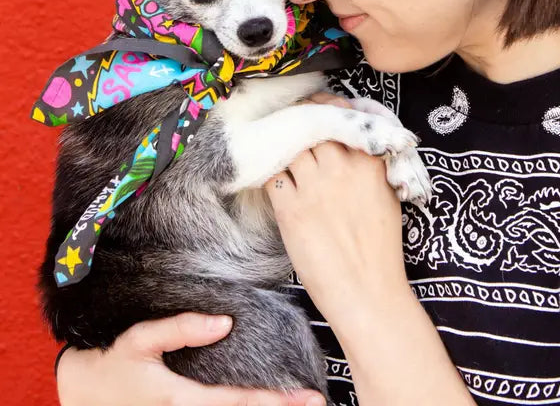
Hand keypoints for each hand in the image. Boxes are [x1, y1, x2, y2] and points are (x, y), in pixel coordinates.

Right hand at [56, 312, 325, 405]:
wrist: (82, 393)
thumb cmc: (111, 366)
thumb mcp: (140, 341)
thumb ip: (180, 329)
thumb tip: (224, 322)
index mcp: (181, 400)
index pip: (239, 403)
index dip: (277, 401)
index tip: (308, 398)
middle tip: (316, 404)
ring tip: (296, 403)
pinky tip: (261, 403)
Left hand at [264, 107, 414, 332]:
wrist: (367, 290)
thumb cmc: (382, 246)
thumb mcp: (387, 194)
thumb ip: (371, 164)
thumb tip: (353, 142)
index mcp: (369, 161)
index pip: (341, 118)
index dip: (324, 109)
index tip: (315, 108)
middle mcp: (340, 166)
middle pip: (310, 126)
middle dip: (299, 122)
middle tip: (291, 123)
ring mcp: (313, 186)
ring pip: (290, 148)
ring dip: (285, 149)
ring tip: (281, 151)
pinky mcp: (290, 208)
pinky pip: (273, 177)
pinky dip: (272, 175)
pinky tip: (276, 181)